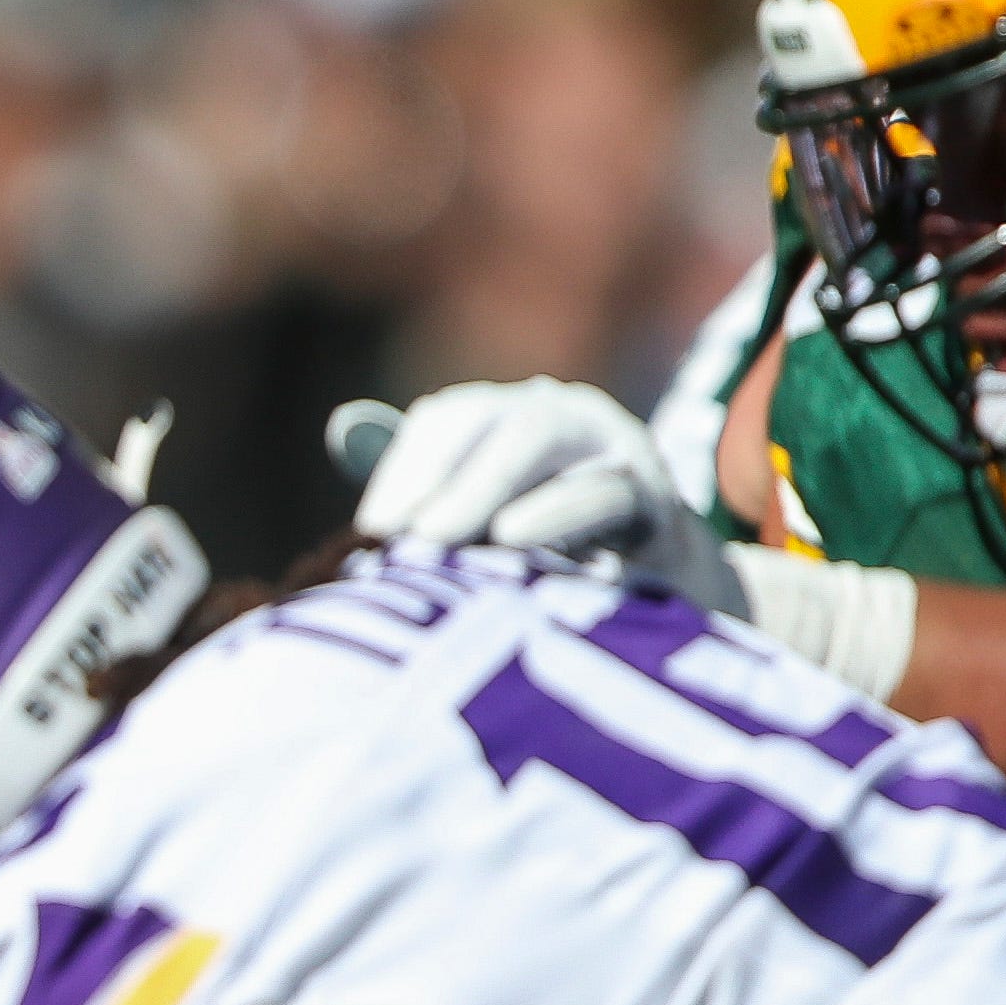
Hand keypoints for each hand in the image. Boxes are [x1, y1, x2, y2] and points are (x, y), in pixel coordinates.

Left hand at [350, 378, 748, 618]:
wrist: (662, 588)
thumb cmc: (554, 550)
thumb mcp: (484, 519)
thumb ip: (421, 479)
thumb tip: (343, 429)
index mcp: (510, 416)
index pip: (447, 420)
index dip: (405, 467)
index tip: (371, 527)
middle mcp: (560, 415)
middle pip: (491, 421)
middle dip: (438, 475)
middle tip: (396, 535)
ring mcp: (611, 445)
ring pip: (540, 438)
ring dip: (485, 483)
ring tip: (440, 535)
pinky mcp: (655, 496)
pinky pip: (603, 491)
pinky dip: (555, 511)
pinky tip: (513, 539)